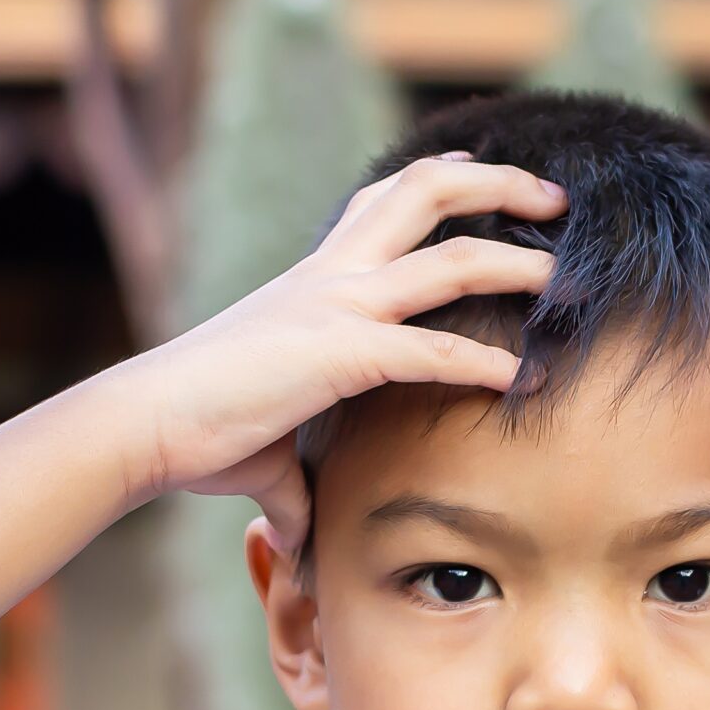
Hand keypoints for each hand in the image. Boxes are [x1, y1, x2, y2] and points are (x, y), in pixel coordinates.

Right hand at [120, 152, 566, 550]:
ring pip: (448, 257)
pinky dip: (483, 363)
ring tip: (566, 275)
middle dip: (497, 185)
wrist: (143, 425)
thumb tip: (297, 541)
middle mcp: (331, 277)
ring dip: (515, 261)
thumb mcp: (259, 452)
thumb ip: (290, 487)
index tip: (481, 167)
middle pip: (424, 192)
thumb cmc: (195, 432)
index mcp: (314, 281)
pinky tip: (521, 380)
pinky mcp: (340, 355)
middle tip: (553, 197)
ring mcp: (337, 308)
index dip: (438, 177)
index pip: (383, 202)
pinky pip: (432, 350)